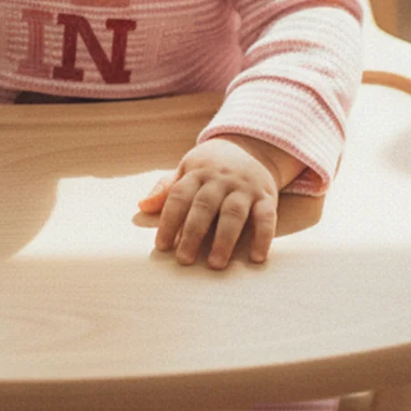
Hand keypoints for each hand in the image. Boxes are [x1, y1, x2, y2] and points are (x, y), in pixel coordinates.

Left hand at [137, 134, 298, 268]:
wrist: (251, 146)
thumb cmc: (211, 166)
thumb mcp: (187, 170)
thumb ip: (166, 189)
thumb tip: (143, 206)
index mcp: (197, 173)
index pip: (179, 197)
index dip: (168, 221)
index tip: (161, 246)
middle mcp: (220, 180)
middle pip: (204, 207)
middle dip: (193, 234)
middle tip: (184, 260)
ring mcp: (244, 188)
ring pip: (233, 213)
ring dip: (224, 240)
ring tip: (215, 264)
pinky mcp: (266, 196)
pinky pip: (267, 217)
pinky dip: (263, 237)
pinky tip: (256, 257)